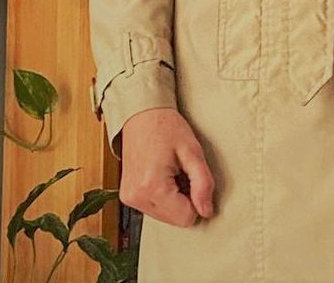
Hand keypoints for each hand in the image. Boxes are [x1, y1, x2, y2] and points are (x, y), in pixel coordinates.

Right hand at [118, 107, 215, 224]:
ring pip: (165, 217)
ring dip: (174, 198)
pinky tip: (163, 175)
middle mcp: (136, 198)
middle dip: (185, 199)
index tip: (193, 177)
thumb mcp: (192, 150)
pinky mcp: (127, 196)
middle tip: (182, 171)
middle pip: (175, 220)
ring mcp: (129, 198)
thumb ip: (203, 182)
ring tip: (172, 171)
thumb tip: (207, 211)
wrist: (142, 113)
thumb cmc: (166, 126)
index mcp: (152, 187)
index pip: (186, 218)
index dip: (197, 199)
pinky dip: (163, 196)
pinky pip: (154, 209)